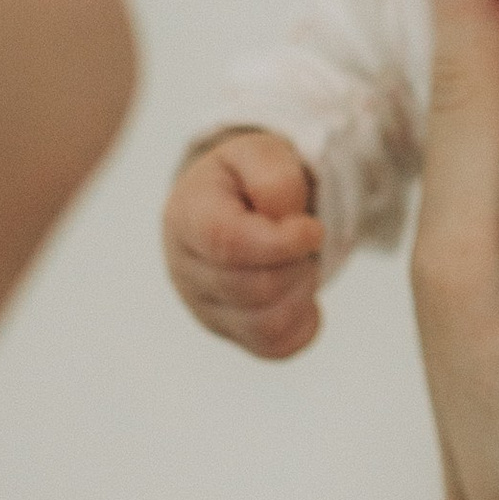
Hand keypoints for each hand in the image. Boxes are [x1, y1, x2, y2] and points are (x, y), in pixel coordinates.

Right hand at [165, 129, 323, 356]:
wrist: (230, 205)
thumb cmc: (246, 179)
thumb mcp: (260, 153)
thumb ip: (274, 177)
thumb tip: (285, 220)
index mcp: (187, 217)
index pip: (228, 244)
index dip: (280, 243)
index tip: (312, 229)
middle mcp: (186, 270)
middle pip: (254, 288)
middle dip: (296, 262)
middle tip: (304, 237)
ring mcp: (204, 308)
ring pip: (267, 324)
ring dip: (302, 290)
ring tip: (299, 261)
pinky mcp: (231, 333)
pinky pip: (277, 346)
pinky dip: (303, 320)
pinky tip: (298, 289)